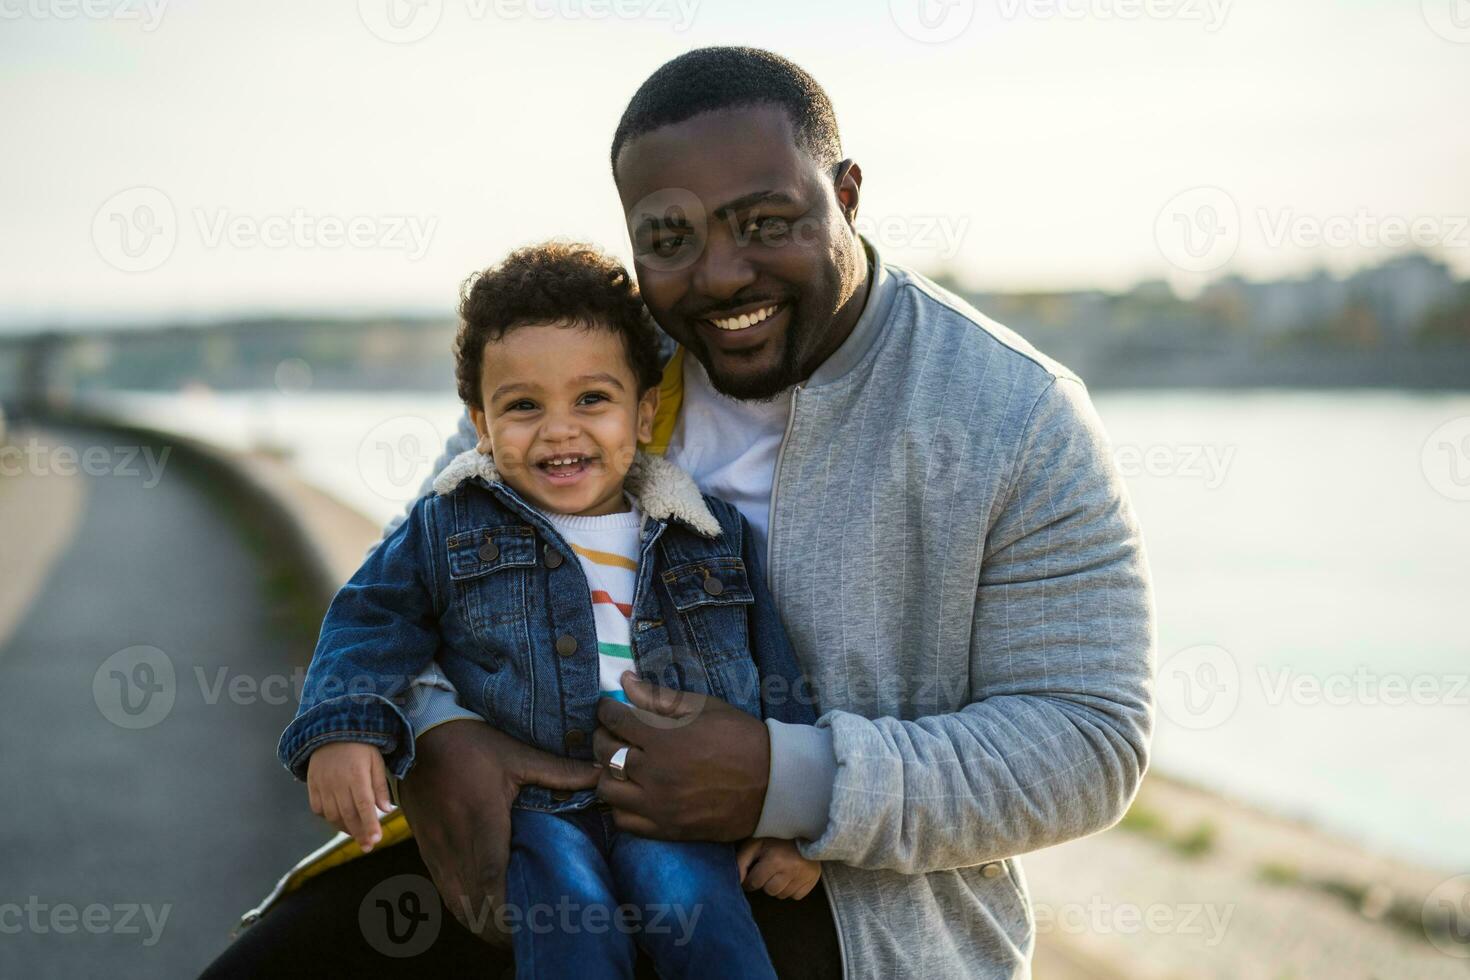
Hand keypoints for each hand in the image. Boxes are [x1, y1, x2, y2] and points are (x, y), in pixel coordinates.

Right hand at [306, 741, 391, 851]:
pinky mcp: (312, 785)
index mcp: (356, 775)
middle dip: (359, 833)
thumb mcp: (376, 761)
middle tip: (368, 846)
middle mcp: (337, 782)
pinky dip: (329, 819)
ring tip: (357, 835)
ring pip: (332, 815)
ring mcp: (322, 784)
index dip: (370, 825)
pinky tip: (340, 821)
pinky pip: (318, 809)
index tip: (376, 840)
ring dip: (345, 828)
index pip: (364, 806)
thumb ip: (380, 786)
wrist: (331, 729)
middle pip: (348, 815)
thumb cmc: (360, 747)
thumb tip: (387, 811)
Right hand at [398, 720, 597, 945]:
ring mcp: (437, 847)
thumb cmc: (471, 742)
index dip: (504, 908)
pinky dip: (463, 908)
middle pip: (472, 901)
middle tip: (528, 935)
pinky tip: (481, 913)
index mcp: (481, 818)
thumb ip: (558, 771)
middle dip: (497, 926)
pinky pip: (444, 890)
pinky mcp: (427, 848)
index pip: (489, 876)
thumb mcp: (516, 753)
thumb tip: (599, 774)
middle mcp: (455, 839)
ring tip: (508, 932)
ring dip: (479, 921)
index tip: (527, 924)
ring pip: (456, 901)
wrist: (419, 734)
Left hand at [593, 672, 769, 840]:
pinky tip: (632, 792)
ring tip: (621, 764)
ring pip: (607, 790)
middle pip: (605, 753)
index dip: (606, 710)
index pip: (615, 720)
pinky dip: (620, 805)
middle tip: (613, 733)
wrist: (772, 783)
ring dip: (607, 773)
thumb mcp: (703, 708)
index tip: (609, 708)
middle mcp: (655, 773)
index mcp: (664, 739)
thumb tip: (625, 681)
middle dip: (602, 737)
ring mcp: (658, 805)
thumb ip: (659, 697)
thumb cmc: (739, 738)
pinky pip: (622, 821)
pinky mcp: (665, 829)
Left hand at [736, 838, 821, 899]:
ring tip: (780, 871)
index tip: (752, 874)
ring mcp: (803, 876)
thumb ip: (742, 862)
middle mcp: (790, 870)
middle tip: (768, 870)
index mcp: (774, 860)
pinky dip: (791, 889)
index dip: (750, 880)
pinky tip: (791, 876)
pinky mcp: (813, 880)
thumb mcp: (755, 844)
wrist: (804, 829)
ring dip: (778, 887)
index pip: (754, 883)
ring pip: (782, 895)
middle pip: (769, 891)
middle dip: (765, 882)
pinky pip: (796, 896)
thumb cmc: (775, 838)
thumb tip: (737, 882)